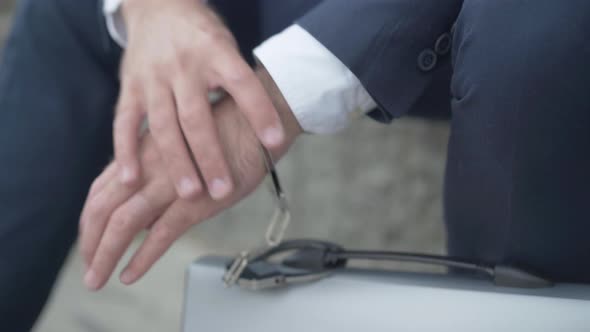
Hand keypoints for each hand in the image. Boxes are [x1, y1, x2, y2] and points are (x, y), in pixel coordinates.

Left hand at [80, 68, 301, 289]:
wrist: (260, 119)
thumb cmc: (229, 132)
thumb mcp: (187, 149)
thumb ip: (165, 174)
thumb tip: (154, 209)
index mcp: (146, 153)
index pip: (102, 189)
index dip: (89, 218)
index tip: (88, 239)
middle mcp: (150, 166)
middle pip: (102, 207)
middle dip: (89, 241)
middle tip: (87, 267)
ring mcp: (171, 182)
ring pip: (123, 222)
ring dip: (105, 254)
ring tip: (97, 279)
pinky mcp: (196, 199)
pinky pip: (161, 233)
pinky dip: (142, 257)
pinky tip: (130, 274)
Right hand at [114, 0, 284, 200]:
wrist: (158, 6)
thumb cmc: (202, 36)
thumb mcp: (228, 48)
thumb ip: (242, 85)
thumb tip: (270, 128)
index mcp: (216, 53)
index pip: (242, 84)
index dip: (260, 111)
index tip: (275, 141)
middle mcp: (183, 66)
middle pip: (197, 117)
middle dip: (211, 156)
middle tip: (223, 189)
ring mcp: (153, 77)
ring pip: (163, 126)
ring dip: (177, 162)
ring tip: (190, 193)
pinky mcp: (130, 86)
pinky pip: (125, 122)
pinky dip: (126, 151)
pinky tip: (133, 178)